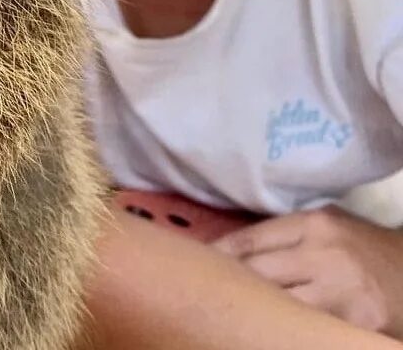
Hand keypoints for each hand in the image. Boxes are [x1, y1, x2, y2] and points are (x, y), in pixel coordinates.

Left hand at [213, 205, 402, 337]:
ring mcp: (343, 293)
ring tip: (230, 316)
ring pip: (280, 307)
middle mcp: (325, 255)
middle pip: (258, 274)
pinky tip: (268, 331)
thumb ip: (283, 235)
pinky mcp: (358, 325)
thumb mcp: (326, 226)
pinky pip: (309, 330)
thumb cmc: (362, 248)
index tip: (195, 265)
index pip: (249, 240)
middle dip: (231, 285)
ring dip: (254, 313)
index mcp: (313, 224)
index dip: (218, 255)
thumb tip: (228, 249)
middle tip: (203, 294)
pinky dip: (286, 331)